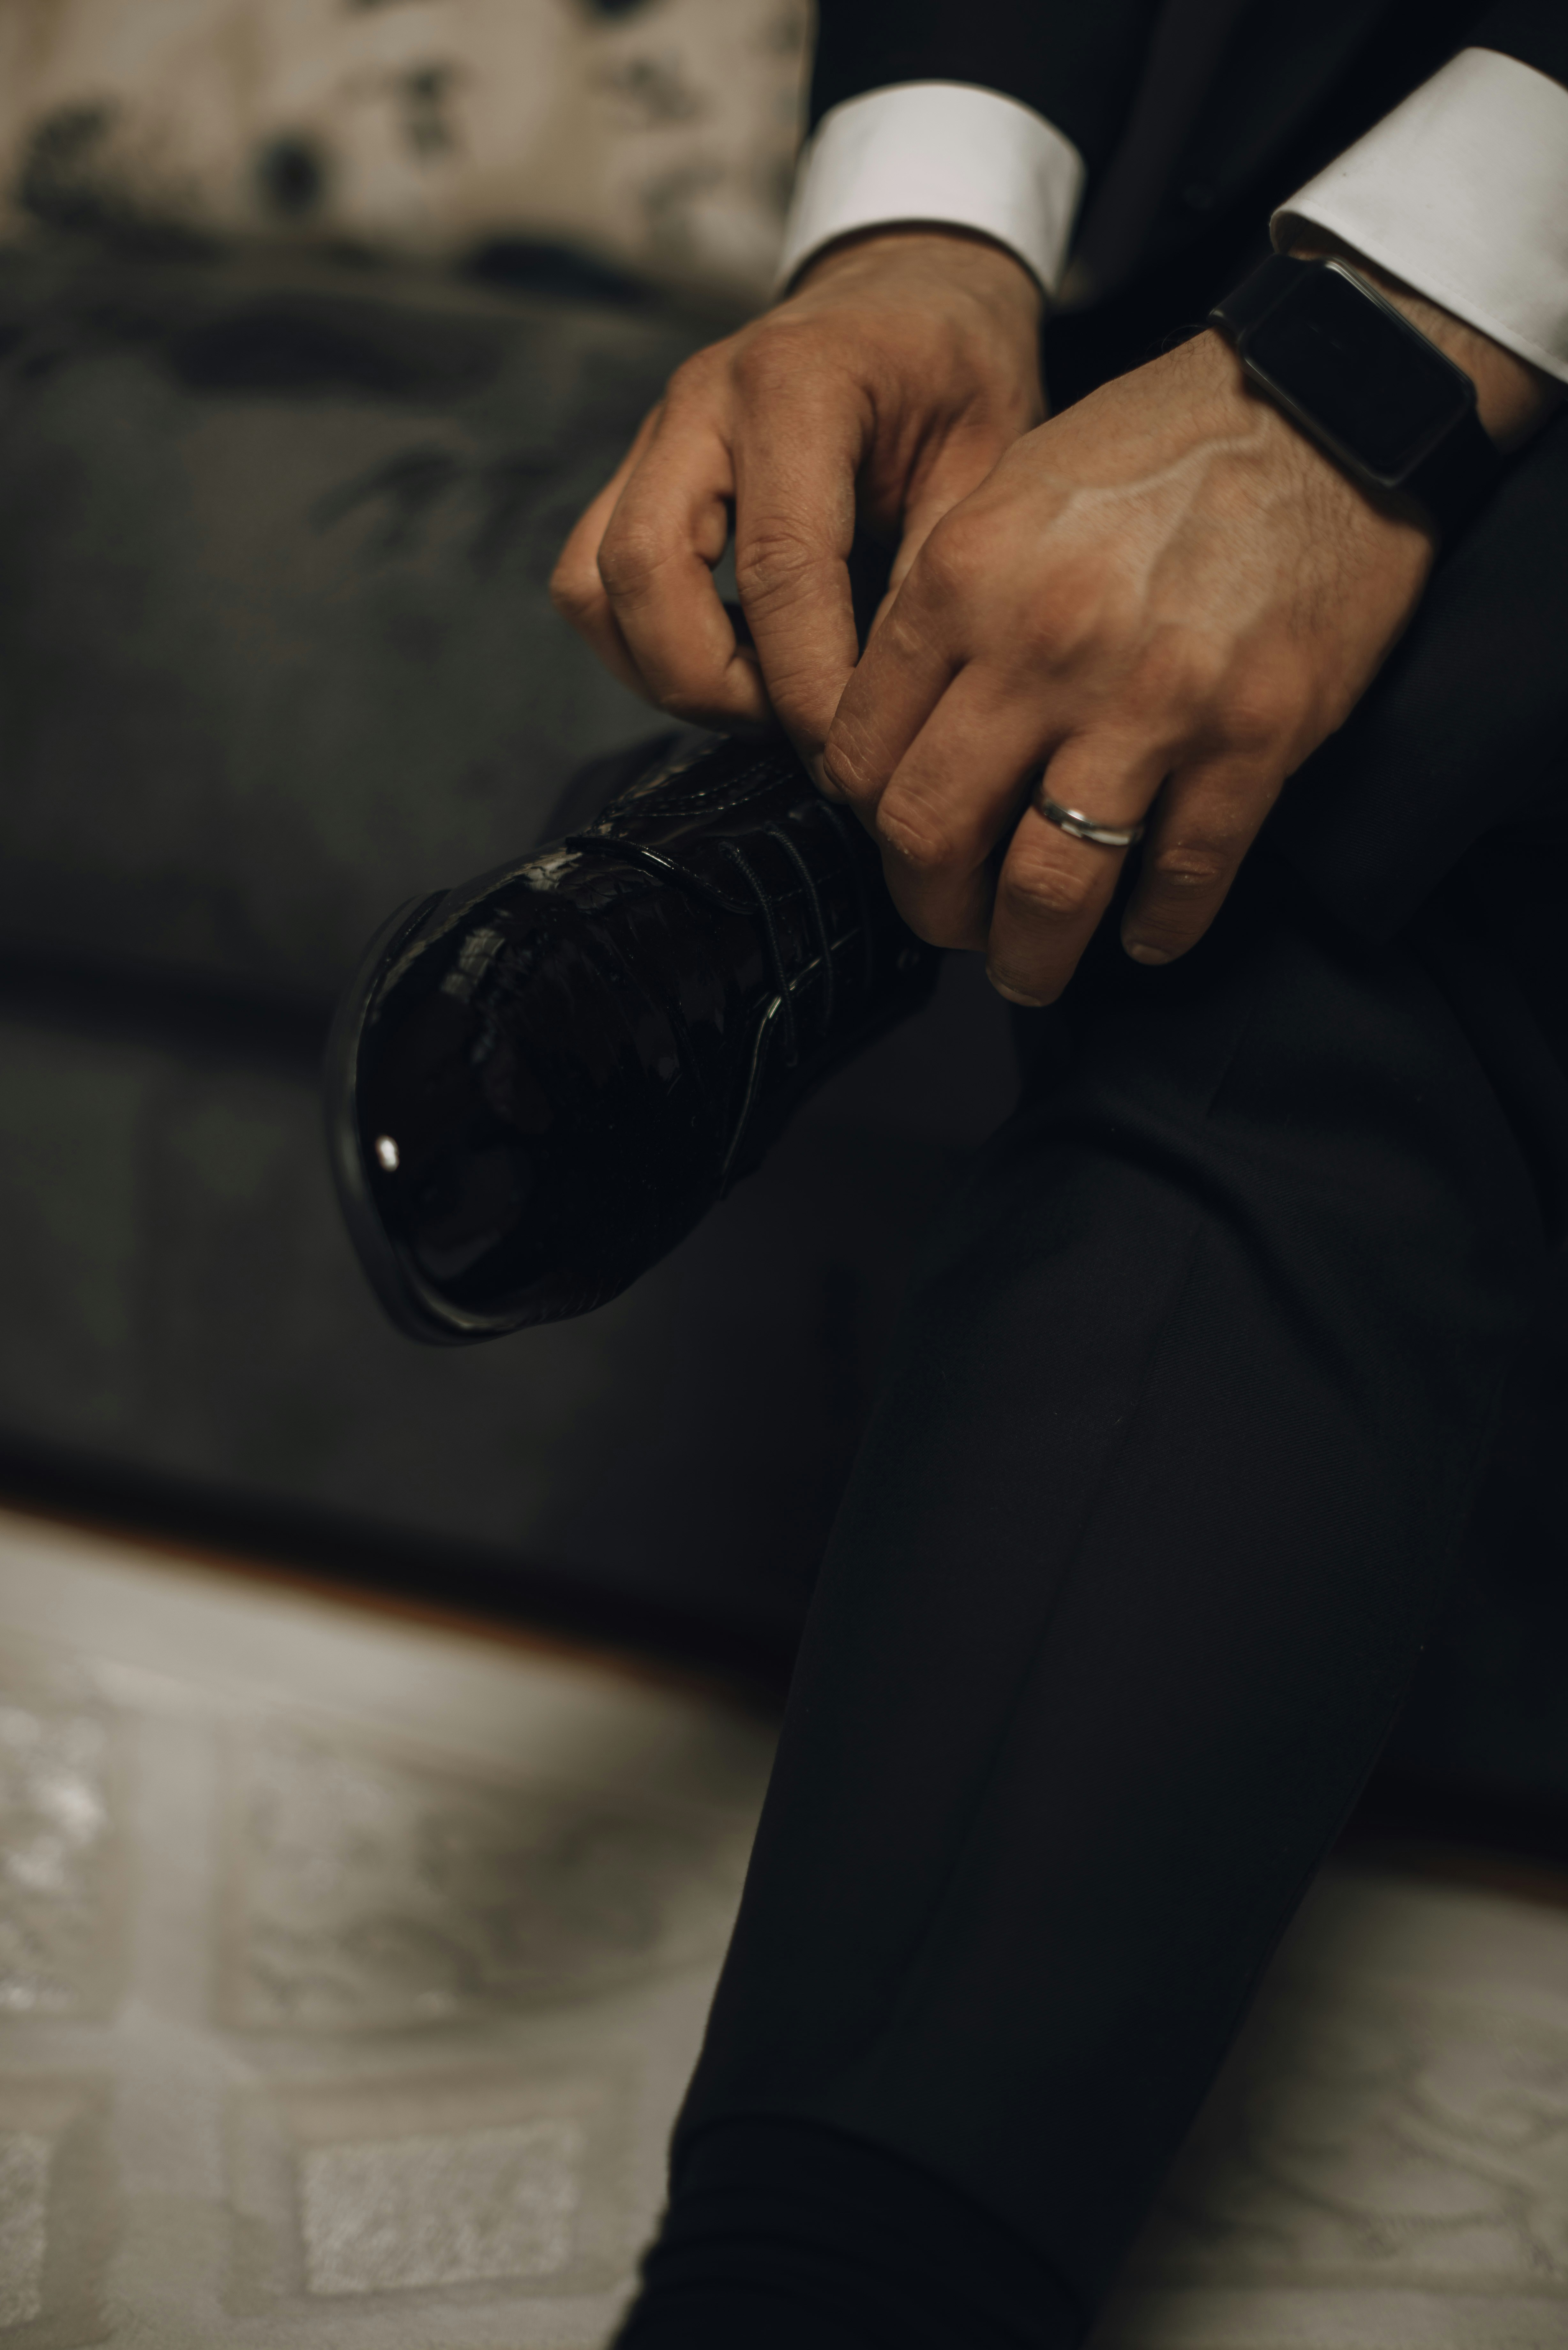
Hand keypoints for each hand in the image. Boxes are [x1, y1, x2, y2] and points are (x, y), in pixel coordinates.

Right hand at [550, 230, 1043, 772]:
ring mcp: (654, 434)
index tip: (848, 754)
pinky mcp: (636, 472)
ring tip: (765, 695)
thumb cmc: (957, 373)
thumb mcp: (987, 467)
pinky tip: (735, 657)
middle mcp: (701, 401)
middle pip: (642, 576)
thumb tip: (881, 715)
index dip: (805, 686)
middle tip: (798, 726)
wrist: (915, 289)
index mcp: (797, 384)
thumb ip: (931, 586)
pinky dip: (648, 643)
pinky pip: (593, 582)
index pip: (776, 568)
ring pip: (594, 586)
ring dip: (667, 669)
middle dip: (712, 686)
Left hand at [824, 252, 1557, 1005]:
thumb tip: (893, 725)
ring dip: (1030, 953)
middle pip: (931, 837)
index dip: (869, 826)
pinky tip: (1146, 934)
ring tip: (1030, 967)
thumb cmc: (1162, 449)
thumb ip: (940, 611)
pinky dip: (1155, 930)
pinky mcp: (1252, 736)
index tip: (898, 844)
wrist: (1323, 405)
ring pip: (1047, 886)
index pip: (862, 758)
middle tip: (952, 925)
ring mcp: (1151, 699)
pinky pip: (1178, 878)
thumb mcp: (1010, 495)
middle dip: (931, 910)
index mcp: (962, 582)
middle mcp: (1042, 646)